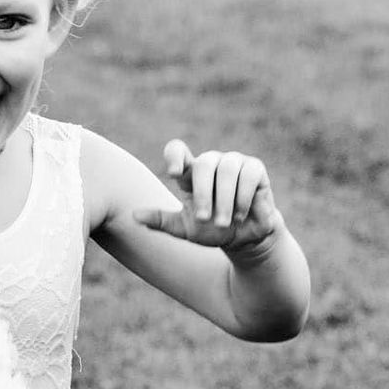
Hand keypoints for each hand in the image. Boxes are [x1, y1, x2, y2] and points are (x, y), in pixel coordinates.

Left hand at [133, 138, 284, 251]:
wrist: (244, 238)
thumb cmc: (211, 230)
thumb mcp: (184, 228)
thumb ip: (161, 221)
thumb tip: (134, 216)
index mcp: (190, 173)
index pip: (178, 150)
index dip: (175, 155)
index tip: (174, 173)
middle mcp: (211, 163)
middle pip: (203, 163)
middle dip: (203, 194)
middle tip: (204, 219)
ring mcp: (234, 163)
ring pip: (227, 170)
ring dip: (224, 200)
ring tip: (223, 223)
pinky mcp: (255, 169)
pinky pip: (248, 175)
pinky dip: (243, 198)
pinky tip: (240, 215)